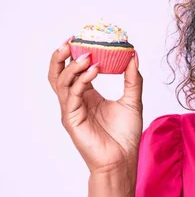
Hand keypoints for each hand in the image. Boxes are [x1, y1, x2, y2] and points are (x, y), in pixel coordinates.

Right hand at [48, 37, 143, 175]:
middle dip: (62, 56)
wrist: (123, 159)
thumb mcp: (133, 100)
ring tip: (86, 55)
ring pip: (61, 82)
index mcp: (88, 95)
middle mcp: (77, 101)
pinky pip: (71, 96)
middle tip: (72, 40)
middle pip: (59, 74)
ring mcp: (72, 110)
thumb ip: (133, 79)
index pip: (75, 70)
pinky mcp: (72, 119)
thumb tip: (134, 55)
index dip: (75, 54)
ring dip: (72, 66)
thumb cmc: (126, 135)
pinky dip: (81, 81)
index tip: (82, 37)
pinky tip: (93, 71)